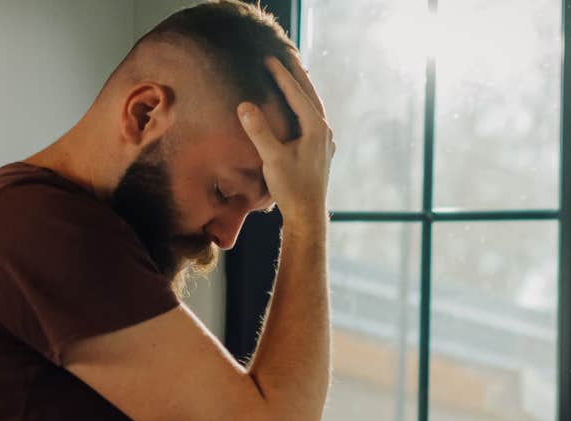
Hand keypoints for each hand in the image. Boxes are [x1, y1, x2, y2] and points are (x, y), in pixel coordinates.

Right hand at [238, 56, 333, 230]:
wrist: (307, 215)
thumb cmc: (291, 187)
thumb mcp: (272, 158)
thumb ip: (259, 131)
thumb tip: (245, 104)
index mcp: (315, 129)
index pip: (297, 94)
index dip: (282, 75)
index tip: (268, 58)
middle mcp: (325, 132)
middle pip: (310, 96)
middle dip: (296, 76)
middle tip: (284, 56)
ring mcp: (325, 142)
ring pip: (313, 107)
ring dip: (302, 90)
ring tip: (291, 75)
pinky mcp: (321, 151)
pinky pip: (312, 120)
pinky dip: (303, 107)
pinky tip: (296, 109)